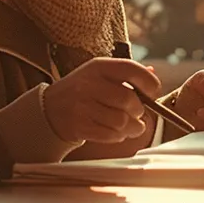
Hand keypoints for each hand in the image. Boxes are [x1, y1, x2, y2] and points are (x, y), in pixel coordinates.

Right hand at [42, 57, 159, 143]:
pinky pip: (110, 135)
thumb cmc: (83, 90)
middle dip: (139, 110)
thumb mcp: (100, 74)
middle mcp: (89, 83)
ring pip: (121, 121)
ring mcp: (82, 105)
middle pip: (128, 99)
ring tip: (127, 125)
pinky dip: (118, 136)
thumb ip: (126, 74)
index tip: (153, 92)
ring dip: (130, 127)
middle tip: (136, 113)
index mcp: (98, 66)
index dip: (149, 82)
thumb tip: (153, 72)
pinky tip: (114, 131)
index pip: (131, 69)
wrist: (50, 109)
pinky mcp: (79, 126)